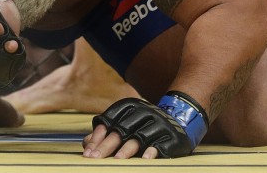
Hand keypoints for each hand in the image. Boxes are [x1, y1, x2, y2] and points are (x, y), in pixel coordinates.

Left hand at [84, 94, 207, 158]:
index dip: (98, 136)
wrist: (181, 120)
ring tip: (117, 160)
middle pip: (122, 130)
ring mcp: (159, 123)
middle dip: (107, 145)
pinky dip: (153, 151)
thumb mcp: (126, 124)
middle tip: (95, 158)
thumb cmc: (145, 126)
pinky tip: (145, 159)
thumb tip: (85, 143)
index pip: (110, 120)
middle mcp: (145, 112)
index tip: (87, 151)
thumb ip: (106, 133)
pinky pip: (161, 144)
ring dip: (128, 149)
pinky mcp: (172, 136)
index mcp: (131, 106)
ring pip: (140, 137)